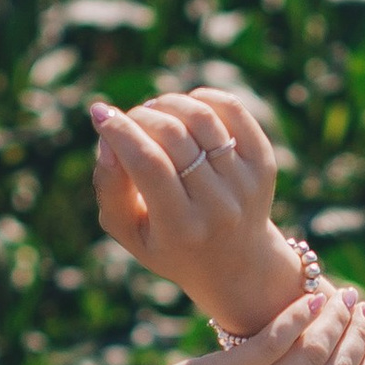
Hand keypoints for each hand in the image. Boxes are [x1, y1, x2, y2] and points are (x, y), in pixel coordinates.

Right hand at [90, 88, 303, 338]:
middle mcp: (218, 207)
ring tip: (155, 113)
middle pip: (173, 135)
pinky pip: (232, 110)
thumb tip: (107, 137)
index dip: (120, 131)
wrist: (236, 265)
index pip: (148, 163)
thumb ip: (110, 188)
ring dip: (168, 103)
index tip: (100, 114)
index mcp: (180, 229)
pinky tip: (186, 109)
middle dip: (142, 116)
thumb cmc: (170, 244)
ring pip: (201, 116)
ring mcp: (245, 183)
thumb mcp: (130, 232)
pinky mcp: (264, 162)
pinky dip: (202, 98)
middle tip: (130, 120)